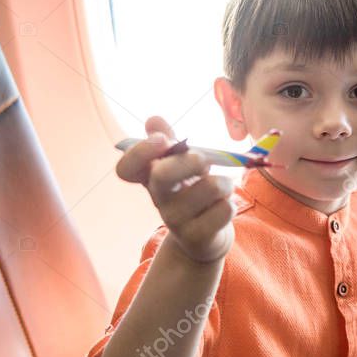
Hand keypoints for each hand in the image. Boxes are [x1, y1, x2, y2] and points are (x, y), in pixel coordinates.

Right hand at [116, 116, 235, 263]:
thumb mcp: (181, 165)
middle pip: (163, 175)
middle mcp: (158, 199)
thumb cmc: (192, 192)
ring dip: (225, 182)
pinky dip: (230, 204)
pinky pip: (225, 209)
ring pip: (210, 187)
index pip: (126, 168)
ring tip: (222, 187)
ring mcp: (175, 221)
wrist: (205, 237)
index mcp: (150, 178)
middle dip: (192, 161)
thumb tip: (153, 120)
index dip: (141, 151)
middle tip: (204, 162)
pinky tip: (223, 208)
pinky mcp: (196, 237)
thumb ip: (170, 141)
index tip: (164, 141)